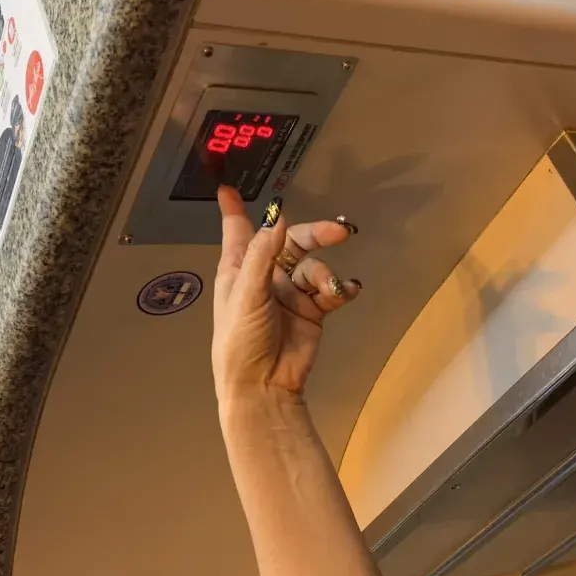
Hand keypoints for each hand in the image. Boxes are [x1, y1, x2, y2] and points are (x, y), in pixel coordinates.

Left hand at [213, 187, 359, 399]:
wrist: (264, 386)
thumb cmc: (241, 341)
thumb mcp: (246, 295)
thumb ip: (263, 255)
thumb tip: (278, 219)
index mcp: (239, 269)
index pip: (238, 231)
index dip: (234, 210)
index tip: (228, 189)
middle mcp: (265, 276)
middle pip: (292, 241)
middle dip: (316, 233)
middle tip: (339, 231)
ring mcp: (290, 293)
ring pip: (314, 266)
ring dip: (326, 273)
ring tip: (332, 288)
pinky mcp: (312, 311)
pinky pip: (331, 289)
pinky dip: (341, 287)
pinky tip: (348, 290)